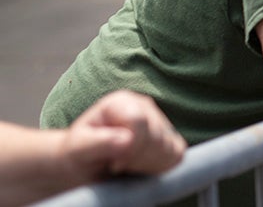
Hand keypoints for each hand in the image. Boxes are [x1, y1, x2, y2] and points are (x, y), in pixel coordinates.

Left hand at [61, 90, 185, 182]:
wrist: (84, 165)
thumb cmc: (78, 154)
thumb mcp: (77, 149)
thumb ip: (99, 143)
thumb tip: (127, 140)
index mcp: (121, 102)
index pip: (140, 121)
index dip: (130, 148)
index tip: (113, 163)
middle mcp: (144, 106)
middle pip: (157, 136)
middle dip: (138, 159)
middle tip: (117, 167)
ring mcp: (159, 121)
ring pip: (170, 146)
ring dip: (148, 165)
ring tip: (127, 166)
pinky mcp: (169, 138)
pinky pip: (177, 155)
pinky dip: (161, 167)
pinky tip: (141, 167)